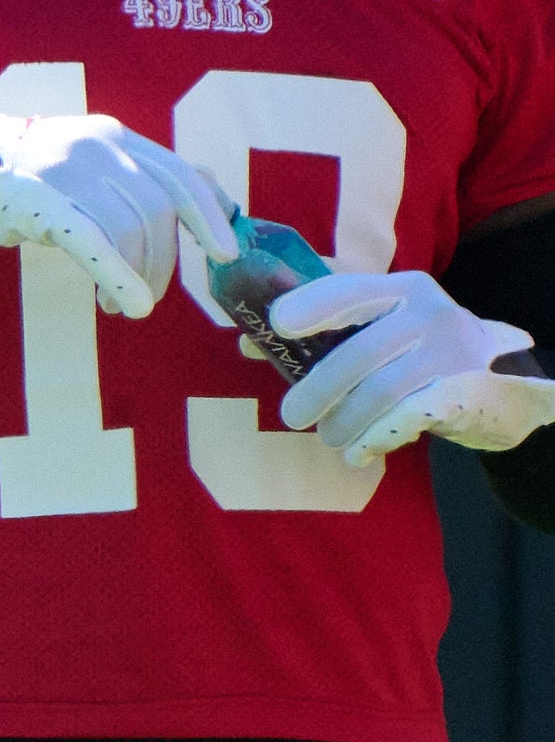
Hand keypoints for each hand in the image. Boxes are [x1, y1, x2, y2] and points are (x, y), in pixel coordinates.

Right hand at [0, 113, 226, 319]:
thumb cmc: (2, 182)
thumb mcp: (69, 169)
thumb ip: (117, 181)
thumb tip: (180, 210)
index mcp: (109, 134)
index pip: (178, 174)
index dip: (208, 216)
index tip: (223, 253)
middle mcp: (94, 143)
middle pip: (156, 208)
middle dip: (162, 260)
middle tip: (145, 297)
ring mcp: (64, 168)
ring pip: (128, 228)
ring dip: (135, 275)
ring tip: (119, 306)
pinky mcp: (35, 199)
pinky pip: (92, 241)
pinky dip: (118, 275)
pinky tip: (129, 302)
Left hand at [268, 267, 554, 462]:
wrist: (493, 387)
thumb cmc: (413, 353)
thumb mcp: (377, 330)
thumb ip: (321, 331)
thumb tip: (248, 342)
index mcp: (402, 289)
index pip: (351, 290)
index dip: (312, 305)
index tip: (278, 324)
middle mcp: (431, 314)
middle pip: (361, 353)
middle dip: (318, 390)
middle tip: (292, 416)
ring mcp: (453, 353)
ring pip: (383, 392)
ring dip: (344, 422)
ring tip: (328, 436)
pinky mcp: (464, 393)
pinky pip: (407, 420)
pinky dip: (374, 438)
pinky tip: (357, 452)